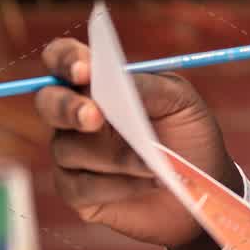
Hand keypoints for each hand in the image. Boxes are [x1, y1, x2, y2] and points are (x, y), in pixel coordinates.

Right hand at [34, 35, 241, 249]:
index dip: (66, 60)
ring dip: (116, 156)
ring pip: (69, 148)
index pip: (63, 58)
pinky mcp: (76, 191)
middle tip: (95, 117)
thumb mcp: (180, 101)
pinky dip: (118, 185)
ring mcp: (72, 153)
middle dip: (67, 108)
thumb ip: (148, 87)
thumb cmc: (187, 134)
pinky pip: (79, 187)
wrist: (201, 186)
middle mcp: (76, 113)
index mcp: (98, 81)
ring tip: (155, 164)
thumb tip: (118, 82)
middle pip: (47, 102)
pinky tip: (147, 184)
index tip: (85, 71)